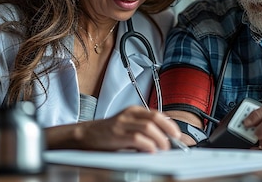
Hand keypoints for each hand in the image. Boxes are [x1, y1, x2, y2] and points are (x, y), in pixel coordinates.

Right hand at [52, 106, 181, 151]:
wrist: (84, 136)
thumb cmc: (107, 133)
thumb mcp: (127, 124)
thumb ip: (142, 127)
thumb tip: (163, 137)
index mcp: (133, 110)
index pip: (157, 114)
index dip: (170, 124)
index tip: (177, 134)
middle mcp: (129, 114)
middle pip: (155, 118)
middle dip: (168, 130)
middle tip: (174, 141)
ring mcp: (122, 124)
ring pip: (149, 128)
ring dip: (159, 139)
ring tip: (163, 148)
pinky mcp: (117, 135)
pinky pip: (137, 138)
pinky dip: (147, 145)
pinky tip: (150, 150)